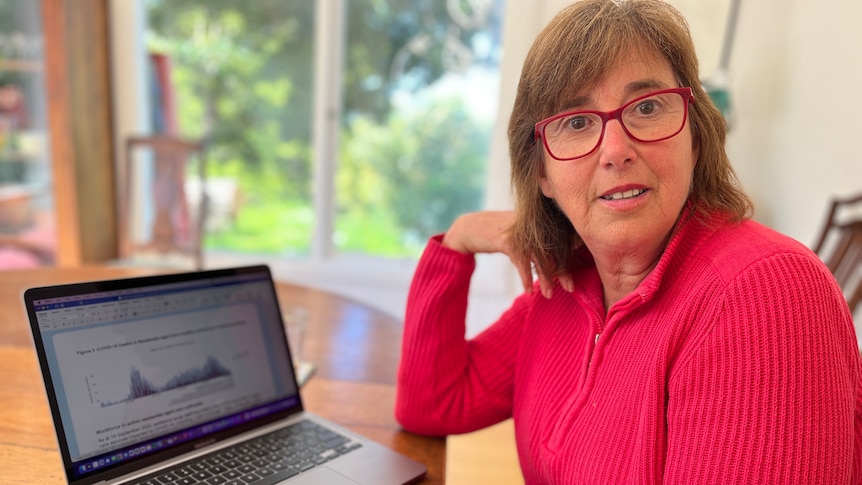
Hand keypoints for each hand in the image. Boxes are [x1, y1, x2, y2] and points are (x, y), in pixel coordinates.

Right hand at [441, 211, 572, 297]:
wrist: (469, 228)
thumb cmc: (499, 236)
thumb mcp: (521, 237)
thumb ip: (538, 244)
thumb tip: (558, 264)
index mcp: (539, 221)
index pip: (561, 238)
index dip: (569, 254)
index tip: (574, 271)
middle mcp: (532, 224)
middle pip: (553, 249)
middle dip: (562, 270)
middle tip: (570, 287)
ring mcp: (520, 231)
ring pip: (539, 257)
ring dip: (545, 278)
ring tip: (549, 294)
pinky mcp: (507, 239)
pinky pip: (521, 262)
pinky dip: (526, 278)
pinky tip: (528, 290)